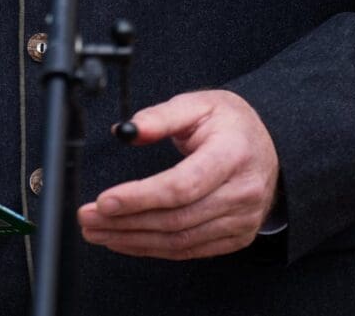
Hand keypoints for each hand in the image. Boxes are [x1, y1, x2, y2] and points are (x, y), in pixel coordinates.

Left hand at [77, 89, 278, 259]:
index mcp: (233, 154)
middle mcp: (242, 191)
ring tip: (98, 230)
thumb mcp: (197, 104)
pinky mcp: (235, 237)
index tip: (105, 201)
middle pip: (177, 218)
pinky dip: (152, 248)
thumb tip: (127, 131)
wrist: (266, 147)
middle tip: (88, 217)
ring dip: (132, 238)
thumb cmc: (230, 124)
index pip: (183, 185)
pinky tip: (126, 240)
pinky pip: (189, 250)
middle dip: (126, 221)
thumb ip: (160, 116)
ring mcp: (241, 219)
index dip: (141, 197)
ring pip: (180, 239)